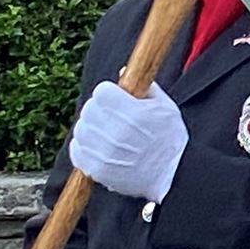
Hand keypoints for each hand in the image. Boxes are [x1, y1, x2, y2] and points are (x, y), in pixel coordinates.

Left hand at [70, 83, 184, 202]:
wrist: (173, 175)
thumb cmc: (172, 140)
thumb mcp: (167, 108)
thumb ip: (146, 88)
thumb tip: (124, 72)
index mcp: (135, 114)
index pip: (102, 91)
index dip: (109, 92)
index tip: (116, 97)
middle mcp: (116, 133)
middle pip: (89, 108)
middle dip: (99, 108)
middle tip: (111, 115)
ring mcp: (104, 153)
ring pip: (80, 129)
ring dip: (90, 127)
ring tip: (106, 132)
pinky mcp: (96, 169)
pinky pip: (76, 149)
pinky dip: (84, 146)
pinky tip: (98, 145)